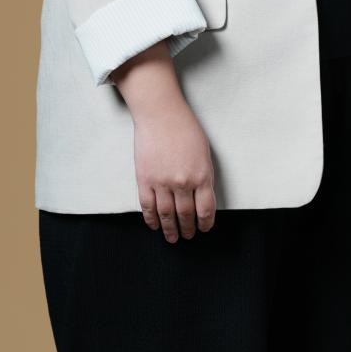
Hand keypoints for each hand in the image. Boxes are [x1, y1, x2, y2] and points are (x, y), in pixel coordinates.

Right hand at [132, 99, 216, 239]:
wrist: (160, 113)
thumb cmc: (185, 128)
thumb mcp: (204, 153)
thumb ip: (203, 176)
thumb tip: (200, 198)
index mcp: (202, 176)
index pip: (206, 210)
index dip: (205, 223)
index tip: (204, 228)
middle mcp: (182, 183)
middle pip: (186, 215)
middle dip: (188, 229)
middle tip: (188, 236)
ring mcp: (162, 183)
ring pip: (166, 215)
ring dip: (170, 229)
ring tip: (172, 238)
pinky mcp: (144, 180)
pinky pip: (147, 206)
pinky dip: (151, 219)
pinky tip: (155, 225)